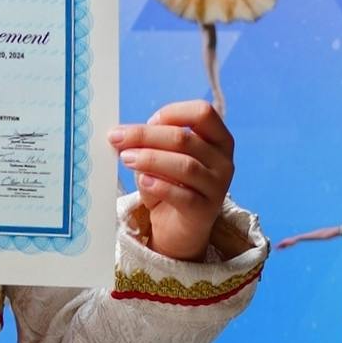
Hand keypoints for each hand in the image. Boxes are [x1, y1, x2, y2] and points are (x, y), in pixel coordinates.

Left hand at [112, 98, 234, 262]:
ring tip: (126, 159)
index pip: (202, 113)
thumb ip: (149, 144)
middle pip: (185, 138)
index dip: (172, 113)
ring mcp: (218, 188)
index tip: (148, 121)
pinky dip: (159, 185)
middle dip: (146, 135)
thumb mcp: (162, 159)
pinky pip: (182, 196)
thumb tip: (120, 135)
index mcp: (218, 140)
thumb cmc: (170, 187)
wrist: (178, 230)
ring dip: (150, 158)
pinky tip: (143, 181)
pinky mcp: (205, 211)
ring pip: (184, 165)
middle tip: (117, 138)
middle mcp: (224, 161)